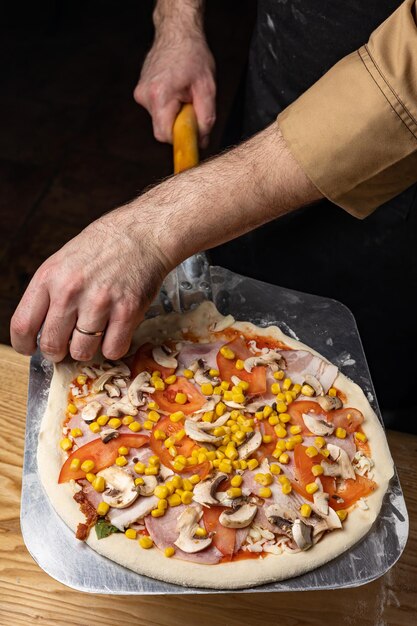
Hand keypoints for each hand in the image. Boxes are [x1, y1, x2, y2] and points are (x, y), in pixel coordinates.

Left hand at [10, 206, 171, 362]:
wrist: (141, 234)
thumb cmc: (102, 248)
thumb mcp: (62, 262)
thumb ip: (48, 294)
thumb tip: (39, 331)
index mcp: (49, 277)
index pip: (22, 325)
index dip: (24, 345)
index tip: (31, 348)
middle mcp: (70, 290)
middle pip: (51, 344)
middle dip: (57, 352)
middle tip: (66, 346)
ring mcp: (99, 302)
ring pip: (82, 352)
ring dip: (87, 349)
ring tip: (94, 334)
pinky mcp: (127, 311)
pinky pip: (113, 350)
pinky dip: (113, 347)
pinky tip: (115, 332)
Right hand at [134, 32, 215, 147]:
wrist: (177, 32)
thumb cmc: (193, 55)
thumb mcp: (207, 88)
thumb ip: (206, 118)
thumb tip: (201, 141)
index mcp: (160, 95)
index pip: (165, 134)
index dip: (180, 139)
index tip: (193, 138)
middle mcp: (145, 96)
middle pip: (162, 130)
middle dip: (179, 126)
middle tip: (192, 108)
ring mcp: (140, 94)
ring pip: (160, 121)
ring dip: (175, 115)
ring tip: (184, 94)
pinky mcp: (140, 93)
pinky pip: (157, 111)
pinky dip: (169, 108)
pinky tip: (176, 91)